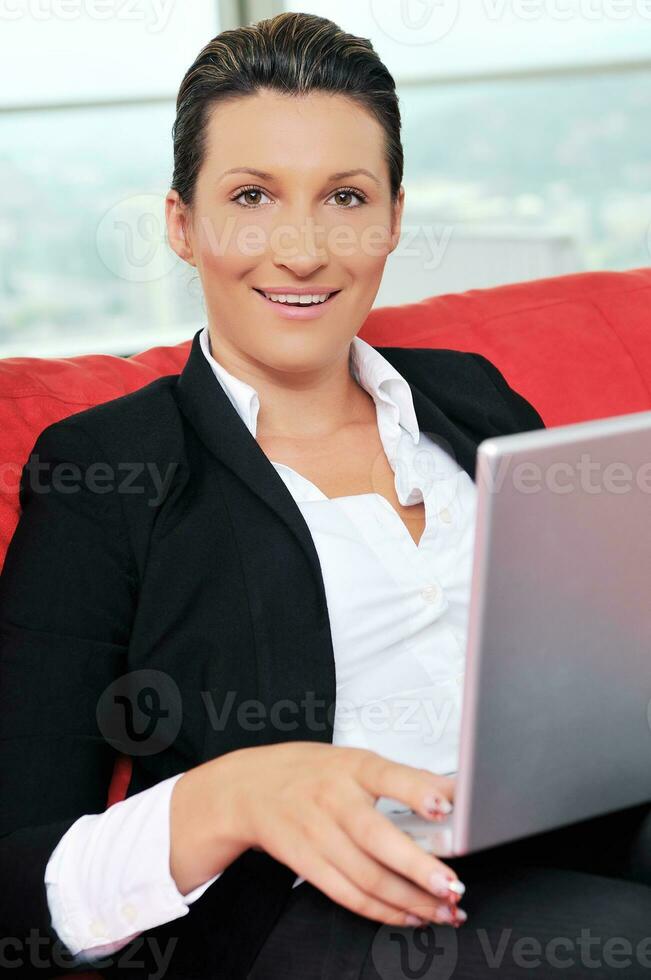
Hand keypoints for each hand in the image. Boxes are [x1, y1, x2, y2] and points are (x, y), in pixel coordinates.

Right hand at [220, 741, 465, 927]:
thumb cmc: (312, 772)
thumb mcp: (355, 760)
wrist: (248, 788)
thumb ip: (405, 779)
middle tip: (452, 886)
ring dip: (410, 900)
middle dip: (418, 867)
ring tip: (443, 910)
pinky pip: (348, 895)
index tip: (446, 808)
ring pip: (367, 876)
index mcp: (352, 766)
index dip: (418, 791)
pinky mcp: (306, 864)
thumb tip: (459, 794)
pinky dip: (383, 911)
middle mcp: (334, 799)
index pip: (389, 776)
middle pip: (377, 838)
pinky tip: (410, 916)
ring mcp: (317, 834)